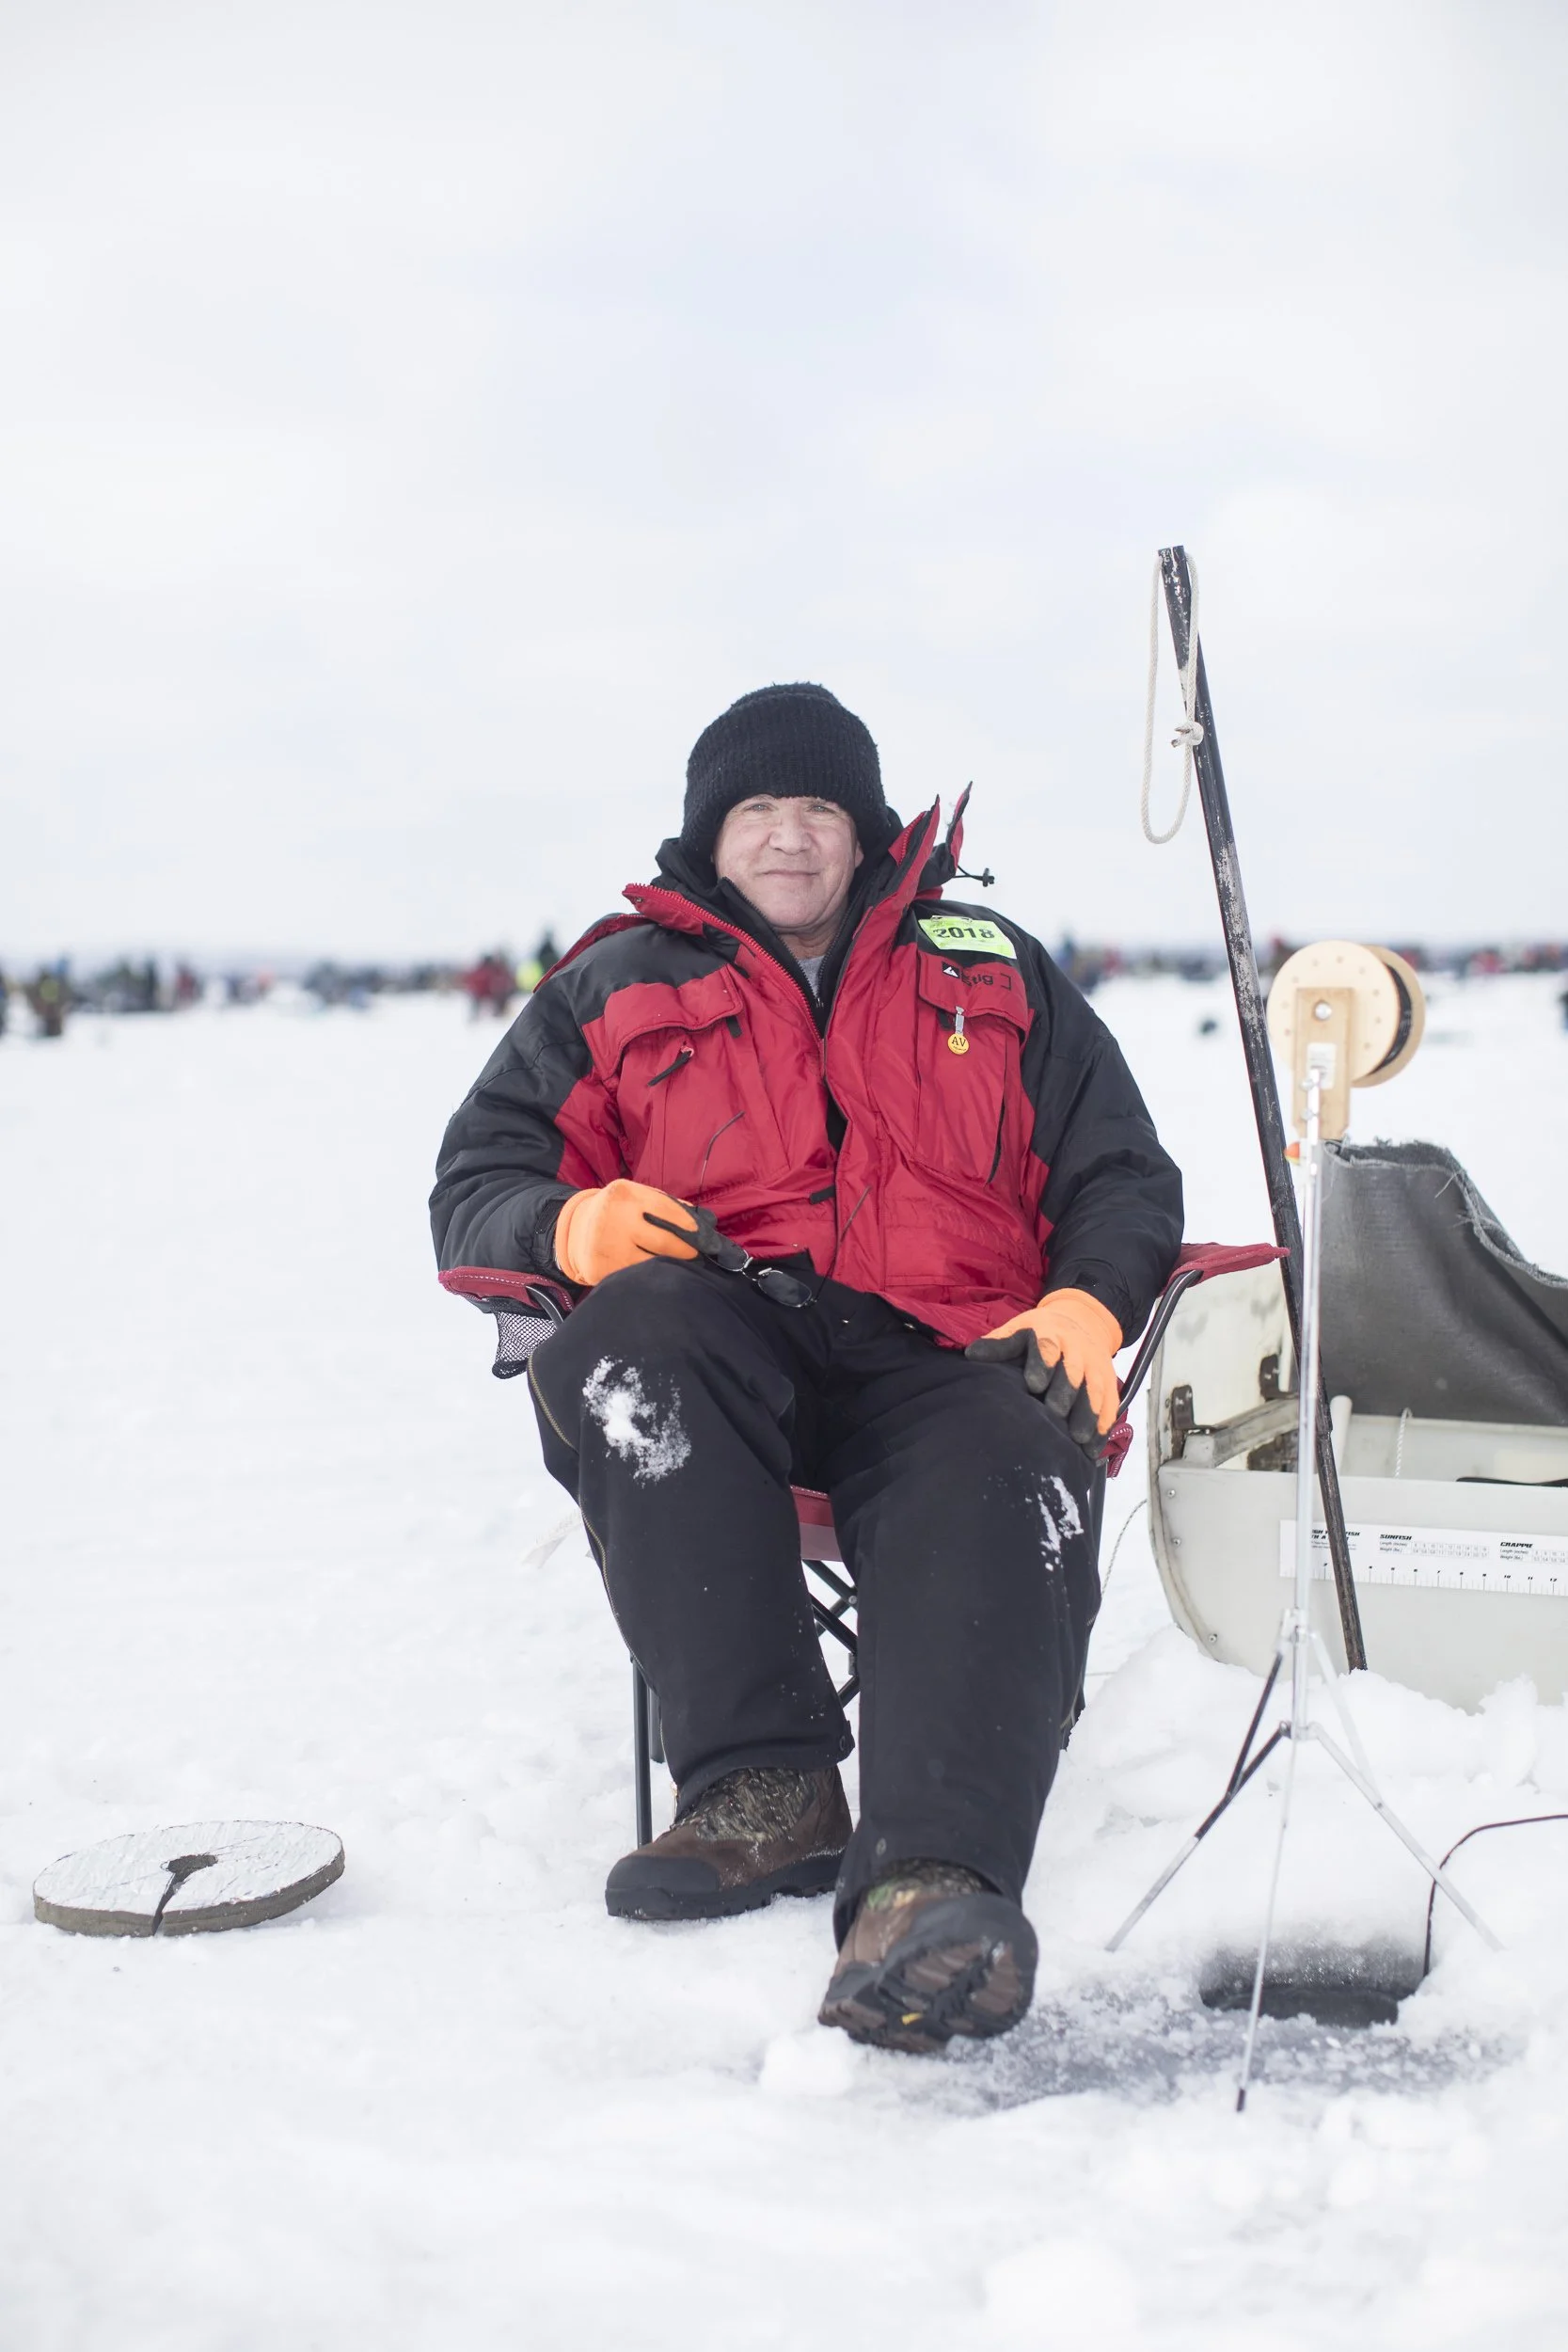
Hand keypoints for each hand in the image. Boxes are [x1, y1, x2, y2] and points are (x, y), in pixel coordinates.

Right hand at [552, 1180, 702, 1285]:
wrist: (576, 1230)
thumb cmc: (617, 1212)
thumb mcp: (635, 1197)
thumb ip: (666, 1204)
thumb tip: (702, 1221)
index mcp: (624, 1195)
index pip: (667, 1210)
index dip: (690, 1226)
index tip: (705, 1238)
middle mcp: (613, 1219)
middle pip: (664, 1242)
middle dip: (686, 1252)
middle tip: (696, 1256)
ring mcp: (606, 1247)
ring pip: (652, 1264)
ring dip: (670, 1268)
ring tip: (680, 1267)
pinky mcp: (600, 1270)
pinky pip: (636, 1278)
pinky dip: (650, 1278)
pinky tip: (657, 1276)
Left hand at [965, 1288, 1122, 1450]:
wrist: (1081, 1322)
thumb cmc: (1040, 1334)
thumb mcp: (1019, 1330)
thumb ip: (999, 1345)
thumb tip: (972, 1355)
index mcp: (1051, 1334)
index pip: (1048, 1347)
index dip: (1042, 1363)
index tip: (1033, 1384)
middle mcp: (1077, 1350)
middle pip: (1073, 1371)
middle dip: (1066, 1392)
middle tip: (1055, 1413)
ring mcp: (1095, 1367)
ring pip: (1094, 1390)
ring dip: (1088, 1413)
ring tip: (1078, 1438)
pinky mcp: (1109, 1384)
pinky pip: (1110, 1405)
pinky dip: (1103, 1426)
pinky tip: (1093, 1448)